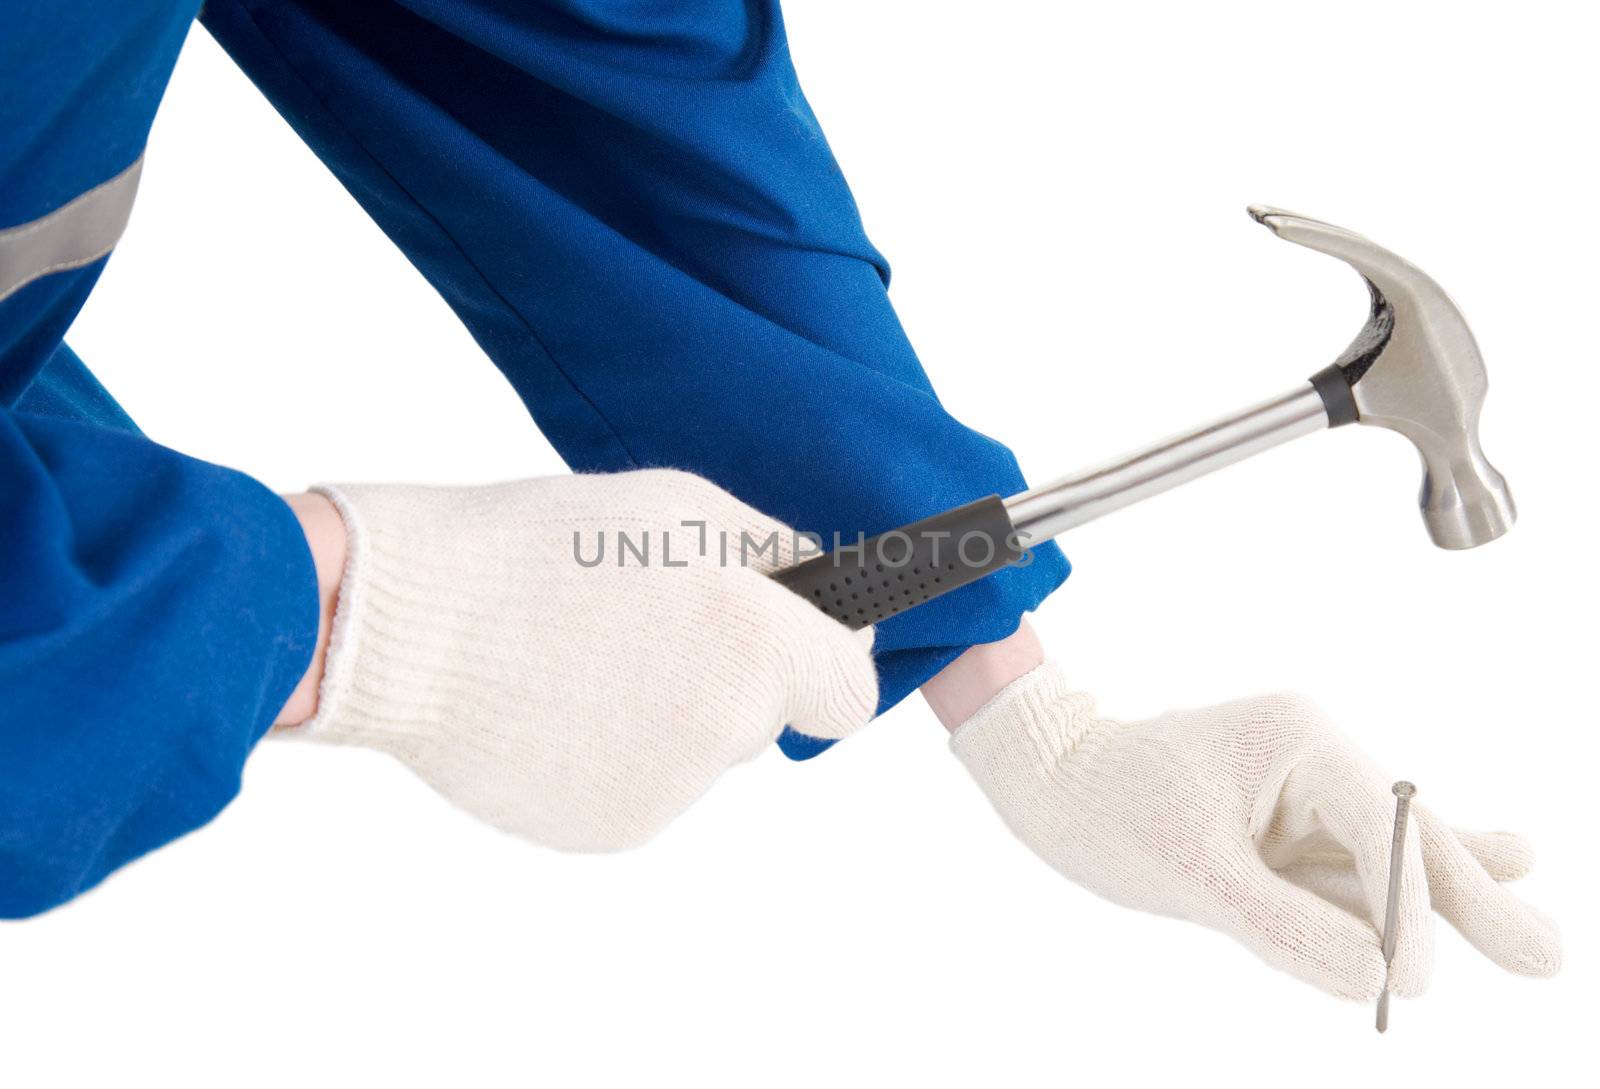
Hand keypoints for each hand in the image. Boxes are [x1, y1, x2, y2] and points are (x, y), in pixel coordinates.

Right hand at [282, 469, 876, 850]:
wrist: (407, 625)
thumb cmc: (541, 547)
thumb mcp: (680, 506)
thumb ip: (775, 554)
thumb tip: (824, 588)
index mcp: (757, 645)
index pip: (851, 693)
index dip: (825, 662)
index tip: (793, 642)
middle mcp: (726, 730)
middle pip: (764, 718)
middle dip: (729, 676)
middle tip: (646, 628)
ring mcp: (668, 790)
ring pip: (699, 753)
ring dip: (666, 712)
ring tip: (581, 660)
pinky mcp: (610, 828)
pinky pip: (642, 787)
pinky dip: (612, 754)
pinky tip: (554, 705)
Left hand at [952, 663, 1559, 997]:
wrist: (1045, 773)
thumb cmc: (1103, 803)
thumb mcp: (1191, 872)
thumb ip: (1286, 924)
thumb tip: (1379, 977)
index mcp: (1298, 740)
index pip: (1386, 827)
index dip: (1411, 908)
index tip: (1414, 985)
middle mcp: (1315, 757)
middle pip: (1412, 837)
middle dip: (1472, 899)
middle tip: (1547, 958)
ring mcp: (1304, 793)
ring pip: (1391, 858)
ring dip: (1451, 903)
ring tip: (1533, 942)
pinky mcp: (1285, 825)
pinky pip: (1355, 866)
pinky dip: (1402, 892)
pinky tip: (1495, 868)